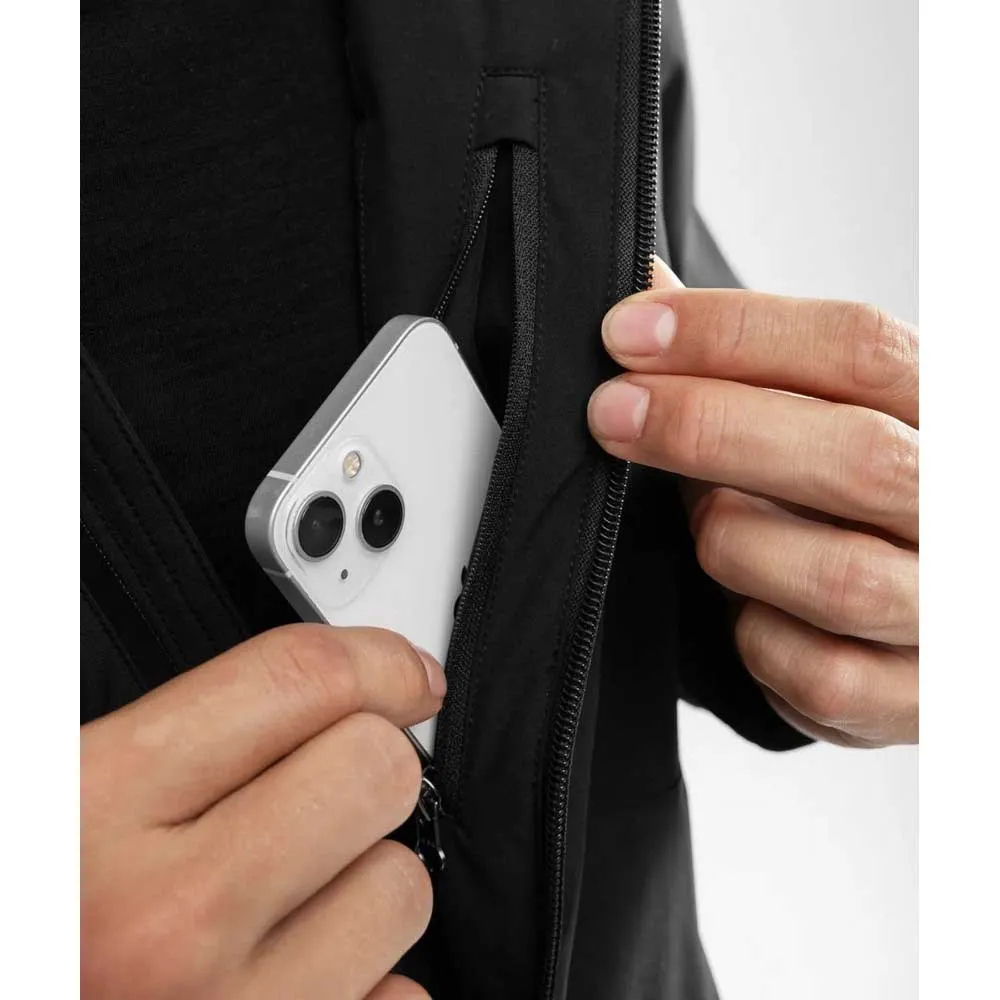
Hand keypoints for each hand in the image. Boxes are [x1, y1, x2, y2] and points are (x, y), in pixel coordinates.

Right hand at [82, 624, 445, 999]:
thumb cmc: (24, 924)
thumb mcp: (50, 802)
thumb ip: (165, 738)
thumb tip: (308, 690)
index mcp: (88, 812)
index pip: (296, 684)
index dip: (374, 661)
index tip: (403, 675)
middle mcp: (166, 924)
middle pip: (375, 775)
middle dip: (364, 771)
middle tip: (320, 793)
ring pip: (400, 891)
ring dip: (361, 886)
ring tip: (281, 907)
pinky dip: (365, 986)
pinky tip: (292, 979)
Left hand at [588, 261, 917, 746]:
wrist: (938, 607)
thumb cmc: (864, 499)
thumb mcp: (827, 413)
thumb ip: (750, 360)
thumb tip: (645, 292)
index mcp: (952, 414)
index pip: (858, 349)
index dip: (732, 332)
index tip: (631, 330)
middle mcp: (967, 507)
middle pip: (853, 456)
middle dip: (708, 428)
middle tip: (612, 413)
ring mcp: (953, 610)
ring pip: (833, 574)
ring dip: (733, 540)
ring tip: (705, 521)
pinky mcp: (920, 698)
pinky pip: (815, 674)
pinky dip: (755, 637)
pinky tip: (748, 607)